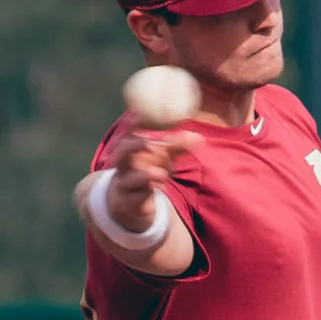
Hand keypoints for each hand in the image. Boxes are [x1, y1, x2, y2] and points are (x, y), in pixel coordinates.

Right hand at [100, 114, 195, 233]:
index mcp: (130, 151)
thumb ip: (178, 147)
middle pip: (122, 153)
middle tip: (149, 144)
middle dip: (134, 146)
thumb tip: (198, 138)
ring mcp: (124, 185)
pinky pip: (134, 202)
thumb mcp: (162, 158)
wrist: (127, 203)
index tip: (138, 115)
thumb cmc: (146, 171)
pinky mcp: (128, 204)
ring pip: (130, 180)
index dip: (132, 125)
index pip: (128, 134)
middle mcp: (124, 166)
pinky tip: (152, 203)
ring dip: (144, 176)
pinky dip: (143, 202)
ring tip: (161, 174)